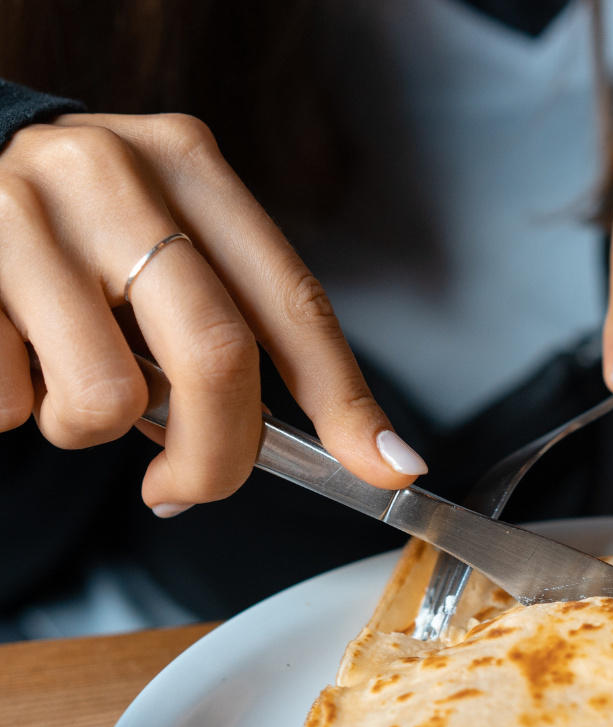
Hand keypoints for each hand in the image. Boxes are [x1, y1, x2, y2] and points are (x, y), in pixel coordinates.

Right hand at [0, 112, 425, 516]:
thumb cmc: (79, 233)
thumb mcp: (162, 248)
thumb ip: (223, 328)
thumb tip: (289, 452)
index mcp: (191, 167)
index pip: (294, 303)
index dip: (346, 399)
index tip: (389, 465)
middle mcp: (113, 174)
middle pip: (216, 356)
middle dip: (217, 457)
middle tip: (186, 487)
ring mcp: (21, 211)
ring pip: (105, 399)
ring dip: (91, 431)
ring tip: (66, 382)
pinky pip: (10, 403)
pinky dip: (17, 410)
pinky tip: (8, 353)